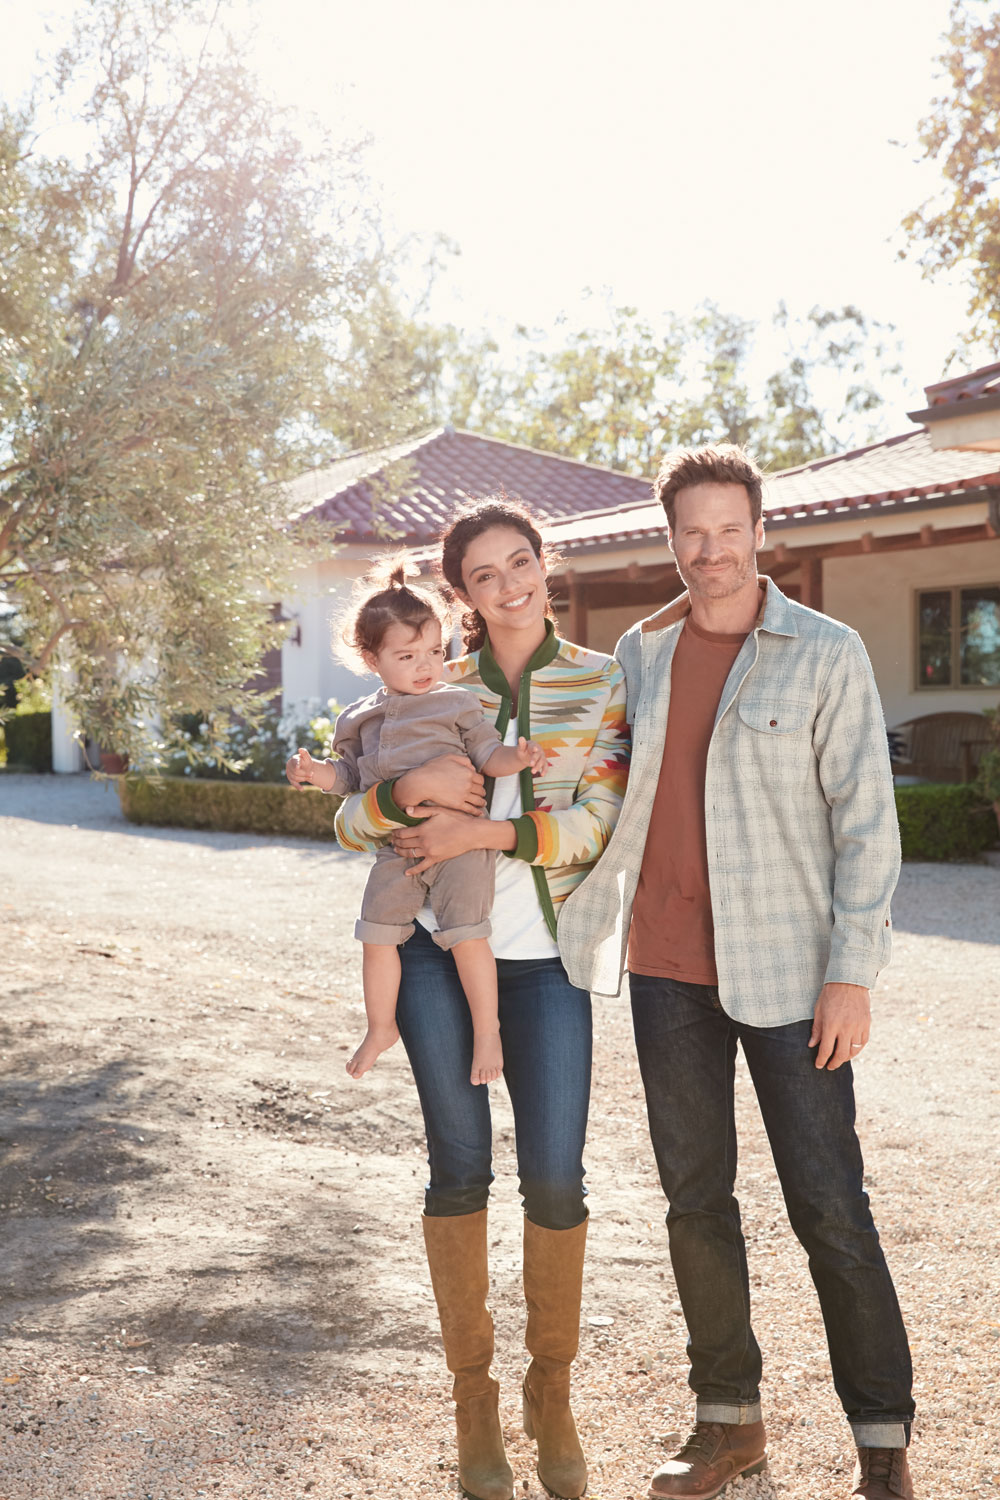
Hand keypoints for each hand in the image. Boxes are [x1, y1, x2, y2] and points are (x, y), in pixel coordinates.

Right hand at [286, 747, 336, 792]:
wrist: (305, 767)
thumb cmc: (306, 762)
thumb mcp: (307, 757)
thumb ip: (305, 753)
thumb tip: (300, 749)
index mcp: (293, 759)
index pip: (294, 762)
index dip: (296, 764)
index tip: (298, 766)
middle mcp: (289, 766)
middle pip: (296, 772)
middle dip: (305, 773)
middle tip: (312, 774)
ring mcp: (289, 773)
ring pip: (296, 778)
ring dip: (304, 778)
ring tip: (311, 776)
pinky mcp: (290, 779)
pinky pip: (293, 783)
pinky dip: (298, 786)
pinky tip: (302, 789)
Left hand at [391, 807, 513, 876]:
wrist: (471, 833)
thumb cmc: (456, 819)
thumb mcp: (438, 811)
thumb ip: (421, 811)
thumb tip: (406, 810)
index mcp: (423, 830)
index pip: (403, 833)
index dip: (396, 833)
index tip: (392, 832)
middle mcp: (424, 842)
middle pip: (404, 844)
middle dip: (395, 842)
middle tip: (391, 840)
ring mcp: (429, 852)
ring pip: (409, 854)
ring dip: (400, 852)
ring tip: (395, 849)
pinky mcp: (436, 859)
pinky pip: (421, 866)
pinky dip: (413, 870)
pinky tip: (406, 873)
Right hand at [394, 754, 485, 814]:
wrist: (422, 782)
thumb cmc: (433, 768)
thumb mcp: (449, 757)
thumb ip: (464, 760)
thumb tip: (473, 767)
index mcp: (468, 773)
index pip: (481, 779)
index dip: (480, 782)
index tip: (478, 785)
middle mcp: (468, 784)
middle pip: (481, 790)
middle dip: (481, 792)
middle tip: (480, 794)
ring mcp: (463, 795)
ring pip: (478, 800)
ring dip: (481, 802)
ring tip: (481, 803)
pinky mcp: (457, 805)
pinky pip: (471, 809)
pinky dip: (476, 811)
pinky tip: (479, 812)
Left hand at [517, 736, 547, 775]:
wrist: (526, 755)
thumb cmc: (523, 750)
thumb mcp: (520, 748)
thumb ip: (521, 744)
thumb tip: (521, 738)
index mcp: (533, 745)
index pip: (533, 746)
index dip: (534, 748)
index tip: (535, 749)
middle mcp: (539, 750)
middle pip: (538, 755)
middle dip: (534, 759)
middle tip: (530, 764)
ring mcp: (542, 756)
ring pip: (542, 761)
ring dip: (538, 766)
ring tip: (532, 772)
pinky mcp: (544, 762)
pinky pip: (545, 766)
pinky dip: (544, 770)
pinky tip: (542, 775)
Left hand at [808, 982, 870, 1069]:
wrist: (849, 981)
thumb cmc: (830, 994)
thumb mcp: (818, 1010)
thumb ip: (816, 1029)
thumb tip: (812, 1045)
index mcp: (831, 1025)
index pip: (826, 1050)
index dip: (821, 1060)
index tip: (819, 1065)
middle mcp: (846, 1028)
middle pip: (841, 1055)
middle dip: (834, 1063)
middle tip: (829, 1066)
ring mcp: (858, 1027)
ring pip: (854, 1051)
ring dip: (846, 1058)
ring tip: (839, 1058)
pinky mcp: (866, 1024)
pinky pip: (863, 1043)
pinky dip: (857, 1049)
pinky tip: (851, 1050)